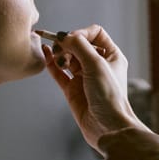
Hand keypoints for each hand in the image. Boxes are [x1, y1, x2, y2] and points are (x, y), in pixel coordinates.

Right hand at [42, 24, 138, 151]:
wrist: (107, 127)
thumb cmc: (109, 96)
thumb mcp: (96, 64)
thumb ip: (80, 46)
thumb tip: (64, 36)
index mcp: (112, 56)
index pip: (95, 33)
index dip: (82, 33)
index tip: (72, 38)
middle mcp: (99, 65)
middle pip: (79, 44)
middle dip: (68, 44)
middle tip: (60, 48)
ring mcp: (85, 77)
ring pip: (68, 57)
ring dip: (60, 54)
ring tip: (59, 59)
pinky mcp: (73, 89)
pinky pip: (60, 72)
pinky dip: (52, 63)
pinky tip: (46, 53)